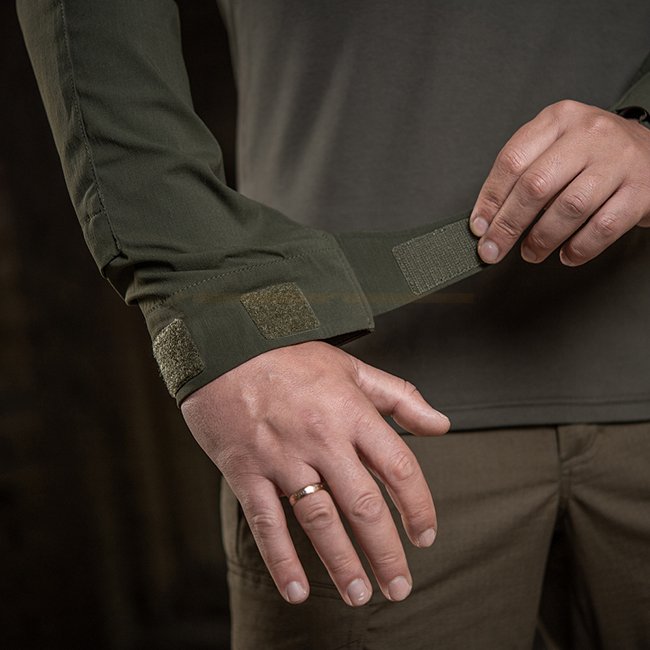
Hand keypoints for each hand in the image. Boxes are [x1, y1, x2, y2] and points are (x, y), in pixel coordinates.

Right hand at [180, 341, 448, 606]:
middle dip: (386, 552)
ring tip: (359, 595)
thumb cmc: (290, 357)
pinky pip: (266, 523)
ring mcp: (282, 457)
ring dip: (342, 564)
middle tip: (399, 586)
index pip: (399, 468)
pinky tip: (296, 590)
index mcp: (351, 412)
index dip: (418, 507)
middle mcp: (322, 438)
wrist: (225, 346)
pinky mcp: (247, 470)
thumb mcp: (350, 367)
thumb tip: (441, 424)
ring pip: (319, 520)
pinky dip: (281, 560)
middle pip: (363, 505)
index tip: (425, 536)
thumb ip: (399, 397)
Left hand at [470, 100, 649, 265]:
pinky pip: (603, 227)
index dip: (490, 199)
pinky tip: (567, 254)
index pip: (512, 161)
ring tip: (531, 253)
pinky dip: (579, 248)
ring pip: (569, 207)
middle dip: (508, 225)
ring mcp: (619, 160)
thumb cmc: (595, 155)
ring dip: (542, 239)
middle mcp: (589, 134)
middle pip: (535, 186)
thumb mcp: (557, 146)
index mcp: (559, 119)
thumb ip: (524, 173)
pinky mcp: (643, 190)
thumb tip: (488, 219)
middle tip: (494, 249)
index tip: (479, 227)